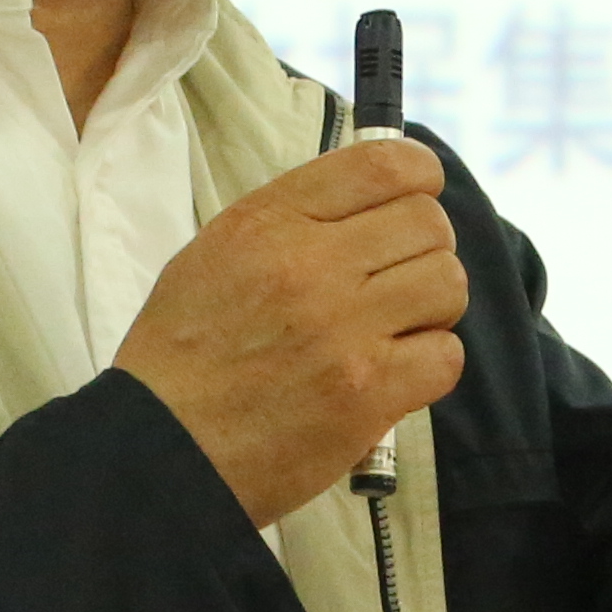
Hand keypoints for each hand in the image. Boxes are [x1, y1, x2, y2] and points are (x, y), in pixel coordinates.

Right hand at [112, 136, 470, 528]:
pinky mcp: (368, 394)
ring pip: (447, 284)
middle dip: (423, 248)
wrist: (164, 446)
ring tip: (395, 327)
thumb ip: (292, 220)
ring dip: (431, 305)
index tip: (416, 198)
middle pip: (428, 222)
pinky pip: (446, 355)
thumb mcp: (216, 252)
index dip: (420, 176)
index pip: (384, 164)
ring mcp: (344, 331)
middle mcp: (312, 265)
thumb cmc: (183, 353)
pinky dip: (430, 363)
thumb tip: (369, 207)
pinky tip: (394, 372)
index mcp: (271, 222)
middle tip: (395, 280)